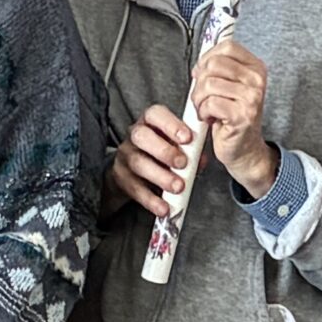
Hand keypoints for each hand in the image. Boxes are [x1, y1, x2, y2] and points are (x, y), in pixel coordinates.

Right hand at [105, 104, 194, 219]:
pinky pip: (134, 188)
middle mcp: (134, 135)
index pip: (155, 114)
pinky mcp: (120, 178)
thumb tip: (200, 159)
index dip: (171, 124)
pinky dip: (151, 199)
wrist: (135, 170)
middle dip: (164, 151)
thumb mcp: (177, 146)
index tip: (188, 138)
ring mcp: (125, 156)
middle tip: (183, 164)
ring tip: (178, 187)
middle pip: (141, 137)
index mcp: (150, 122)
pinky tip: (164, 207)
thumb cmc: (162, 152)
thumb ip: (191, 149)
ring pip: (138, 163)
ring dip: (160, 176)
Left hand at [189, 42, 275, 195]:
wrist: (244, 149)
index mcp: (256, 68)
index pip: (227, 47)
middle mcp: (257, 80)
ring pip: (209, 84)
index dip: (208, 58)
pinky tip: (210, 119)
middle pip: (214, 64)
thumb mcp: (229, 86)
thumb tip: (200, 61)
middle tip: (203, 96)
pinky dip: (203, 112)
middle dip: (200, 81)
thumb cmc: (232, 116)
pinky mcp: (242, 115)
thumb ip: (218, 69)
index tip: (204, 73)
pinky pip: (210, 103)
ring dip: (199, 99)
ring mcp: (252, 98)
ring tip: (206, 109)